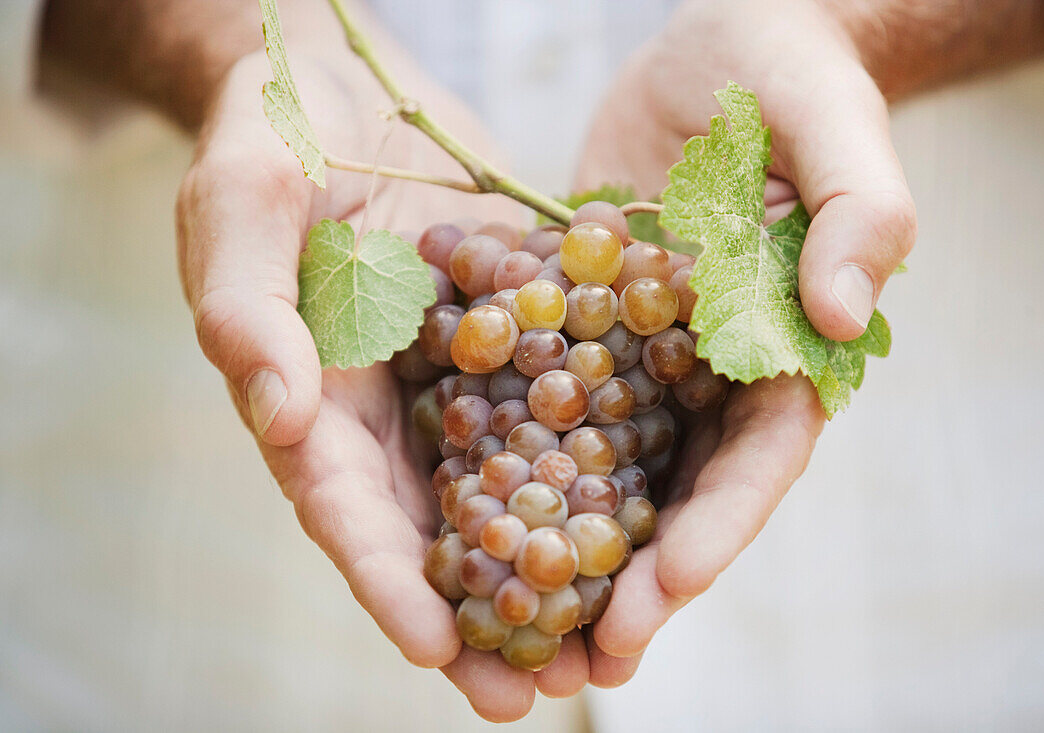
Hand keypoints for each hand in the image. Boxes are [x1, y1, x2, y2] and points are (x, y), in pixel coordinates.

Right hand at [176, 51, 569, 720]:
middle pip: (430, 529)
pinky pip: (556, 410)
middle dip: (477, 615)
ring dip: (548, 568)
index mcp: (311, 396)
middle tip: (531, 695)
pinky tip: (643, 520)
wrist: (343, 86)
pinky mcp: (515, 340)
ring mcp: (454, 380)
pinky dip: (591, 468)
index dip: (383, 579)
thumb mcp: (243, 205)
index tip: (431, 647)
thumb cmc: (271, 138)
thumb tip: (277, 412)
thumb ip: (246, 306)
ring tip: (600, 646)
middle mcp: (387, 409)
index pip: (343, 507)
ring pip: (503, 491)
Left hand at [573, 0, 906, 673]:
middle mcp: (715, 374)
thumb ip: (857, 215)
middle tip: (587, 653)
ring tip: (525, 625)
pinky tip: (469, 516)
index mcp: (788, 351)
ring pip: (609, 471)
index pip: (763, 457)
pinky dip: (515, 461)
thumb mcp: (833, 128)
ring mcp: (646, 359)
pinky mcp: (584, 329)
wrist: (718, 48)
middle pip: (682, 493)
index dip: (722, 525)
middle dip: (641, 577)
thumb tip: (844, 315)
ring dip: (571, 551)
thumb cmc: (791, 78)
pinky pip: (547, 402)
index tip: (668, 580)